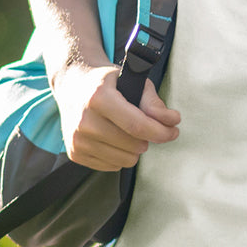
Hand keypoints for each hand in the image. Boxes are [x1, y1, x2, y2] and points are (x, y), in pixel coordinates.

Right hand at [52, 62, 180, 171]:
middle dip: (149, 138)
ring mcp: (77, 139)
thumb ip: (153, 101)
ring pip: (125, 159)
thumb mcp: (132, 80)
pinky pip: (112, 166)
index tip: (173, 131)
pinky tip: (115, 138)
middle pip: (133, 145)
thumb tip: (171, 121)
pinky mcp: (74, 153)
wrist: (73, 85)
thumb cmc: (108, 82)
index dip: (161, 132)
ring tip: (129, 131)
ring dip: (135, 149)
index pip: (137, 125)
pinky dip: (120, 155)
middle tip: (147, 126)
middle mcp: (84, 120)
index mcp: (99, 97)